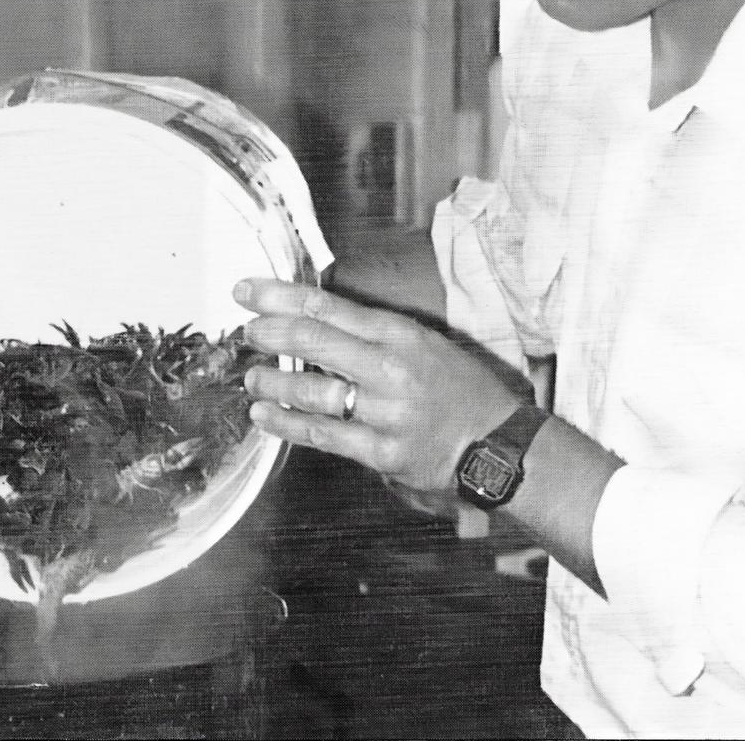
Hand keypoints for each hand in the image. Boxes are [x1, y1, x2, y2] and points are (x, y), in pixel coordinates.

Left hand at [234, 278, 527, 500]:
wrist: (498, 444)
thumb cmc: (461, 389)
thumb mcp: (425, 343)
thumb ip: (373, 333)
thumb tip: (315, 320)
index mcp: (401, 334)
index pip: (328, 306)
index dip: (280, 296)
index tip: (248, 291)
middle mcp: (391, 368)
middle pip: (314, 340)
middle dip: (269, 332)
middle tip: (246, 331)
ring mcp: (385, 412)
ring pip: (311, 391)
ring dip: (273, 381)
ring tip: (253, 376)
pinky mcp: (381, 453)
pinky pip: (322, 435)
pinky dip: (286, 423)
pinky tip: (265, 413)